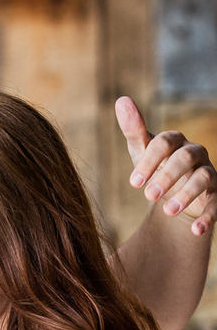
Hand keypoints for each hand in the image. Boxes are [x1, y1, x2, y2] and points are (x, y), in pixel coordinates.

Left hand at [115, 96, 216, 235]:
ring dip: (186, 194)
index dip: (150, 161)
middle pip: (185, 159)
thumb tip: (121, 100)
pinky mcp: (216, 194)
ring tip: (167, 211)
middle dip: (167, 176)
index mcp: (175, 141)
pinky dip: (208, 216)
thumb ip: (133, 129)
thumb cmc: (154, 167)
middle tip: (148, 196)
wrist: (172, 192)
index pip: (164, 143)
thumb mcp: (141, 151)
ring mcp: (208, 172)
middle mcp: (195, 153)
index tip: (133, 182)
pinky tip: (195, 229)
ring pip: (203, 179)